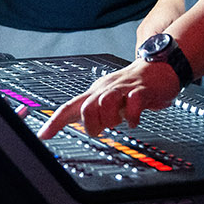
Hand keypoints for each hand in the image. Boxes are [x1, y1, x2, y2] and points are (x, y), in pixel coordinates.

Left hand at [39, 59, 181, 138]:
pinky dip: (132, 116)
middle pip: (87, 106)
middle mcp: (107, 89)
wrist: (159, 67)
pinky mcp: (142, 90)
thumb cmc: (133, 86)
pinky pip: (134, 102)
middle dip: (91, 123)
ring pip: (106, 101)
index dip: (55, 121)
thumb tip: (82, 128)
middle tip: (102, 129)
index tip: (44, 135)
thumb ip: (96, 113)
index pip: (70, 107)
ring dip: (109, 118)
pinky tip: (133, 121)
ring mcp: (124, 88)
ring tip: (118, 122)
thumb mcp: (110, 100)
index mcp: (96, 93)